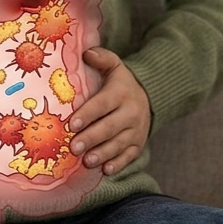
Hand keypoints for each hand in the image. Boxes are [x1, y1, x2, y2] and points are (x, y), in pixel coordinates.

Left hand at [68, 47, 151, 175]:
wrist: (150, 96)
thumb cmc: (121, 83)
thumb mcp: (114, 66)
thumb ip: (101, 58)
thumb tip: (86, 53)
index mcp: (121, 93)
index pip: (103, 104)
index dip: (88, 114)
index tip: (72, 123)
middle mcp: (132, 112)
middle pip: (110, 127)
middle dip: (91, 138)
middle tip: (73, 147)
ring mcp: (136, 131)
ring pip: (119, 144)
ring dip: (103, 154)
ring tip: (87, 161)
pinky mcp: (139, 144)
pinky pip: (130, 156)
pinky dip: (118, 164)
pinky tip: (106, 170)